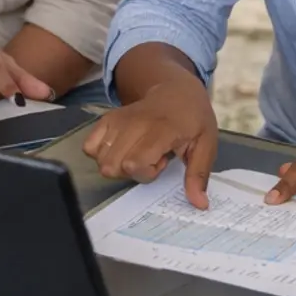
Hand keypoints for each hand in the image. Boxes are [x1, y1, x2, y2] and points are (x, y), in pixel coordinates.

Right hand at [84, 83, 219, 206]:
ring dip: (119, 164)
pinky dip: (101, 154)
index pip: (134, 163)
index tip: (163, 161)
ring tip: (138, 151)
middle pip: (113, 166)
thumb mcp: (206, 145)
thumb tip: (199, 205)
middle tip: (151, 157)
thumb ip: (199, 175)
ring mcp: (117, 120)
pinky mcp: (106, 119)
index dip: (147, 172)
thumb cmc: (193, 120)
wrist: (176, 90)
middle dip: (132, 171)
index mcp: (161, 129)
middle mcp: (134, 123)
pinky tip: (121, 149)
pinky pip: (89, 146)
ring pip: (101, 159)